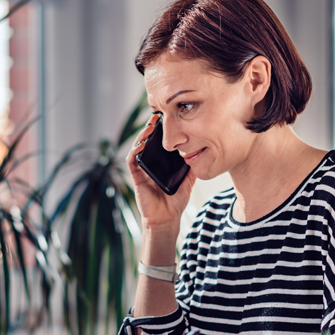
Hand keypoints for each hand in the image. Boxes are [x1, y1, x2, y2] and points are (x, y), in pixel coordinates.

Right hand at [126, 114, 195, 230]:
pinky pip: (132, 162)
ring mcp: (142, 170)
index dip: (161, 130)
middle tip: (157, 115)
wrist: (167, 219)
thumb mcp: (188, 180)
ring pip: (138, 148)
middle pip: (147, 142)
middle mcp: (150, 164)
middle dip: (150, 128)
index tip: (167, 118)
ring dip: (142, 136)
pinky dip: (134, 152)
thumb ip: (191, 167)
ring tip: (150, 126)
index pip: (158, 143)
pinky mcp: (136, 178)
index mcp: (161, 164)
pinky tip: (141, 144)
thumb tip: (202, 151)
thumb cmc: (175, 201)